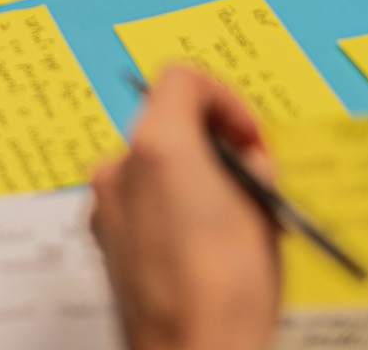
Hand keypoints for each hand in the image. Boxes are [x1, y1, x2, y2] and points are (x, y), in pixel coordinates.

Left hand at [91, 67, 279, 349]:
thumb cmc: (228, 290)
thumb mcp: (263, 207)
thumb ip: (250, 162)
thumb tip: (244, 154)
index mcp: (159, 145)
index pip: (183, 79)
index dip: (226, 100)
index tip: (249, 136)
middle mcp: (120, 168)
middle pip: (166, 124)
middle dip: (211, 143)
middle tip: (250, 176)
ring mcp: (106, 206)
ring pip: (152, 165)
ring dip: (191, 177)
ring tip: (233, 219)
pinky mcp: (104, 241)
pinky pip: (139, 202)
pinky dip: (168, 207)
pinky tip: (203, 245)